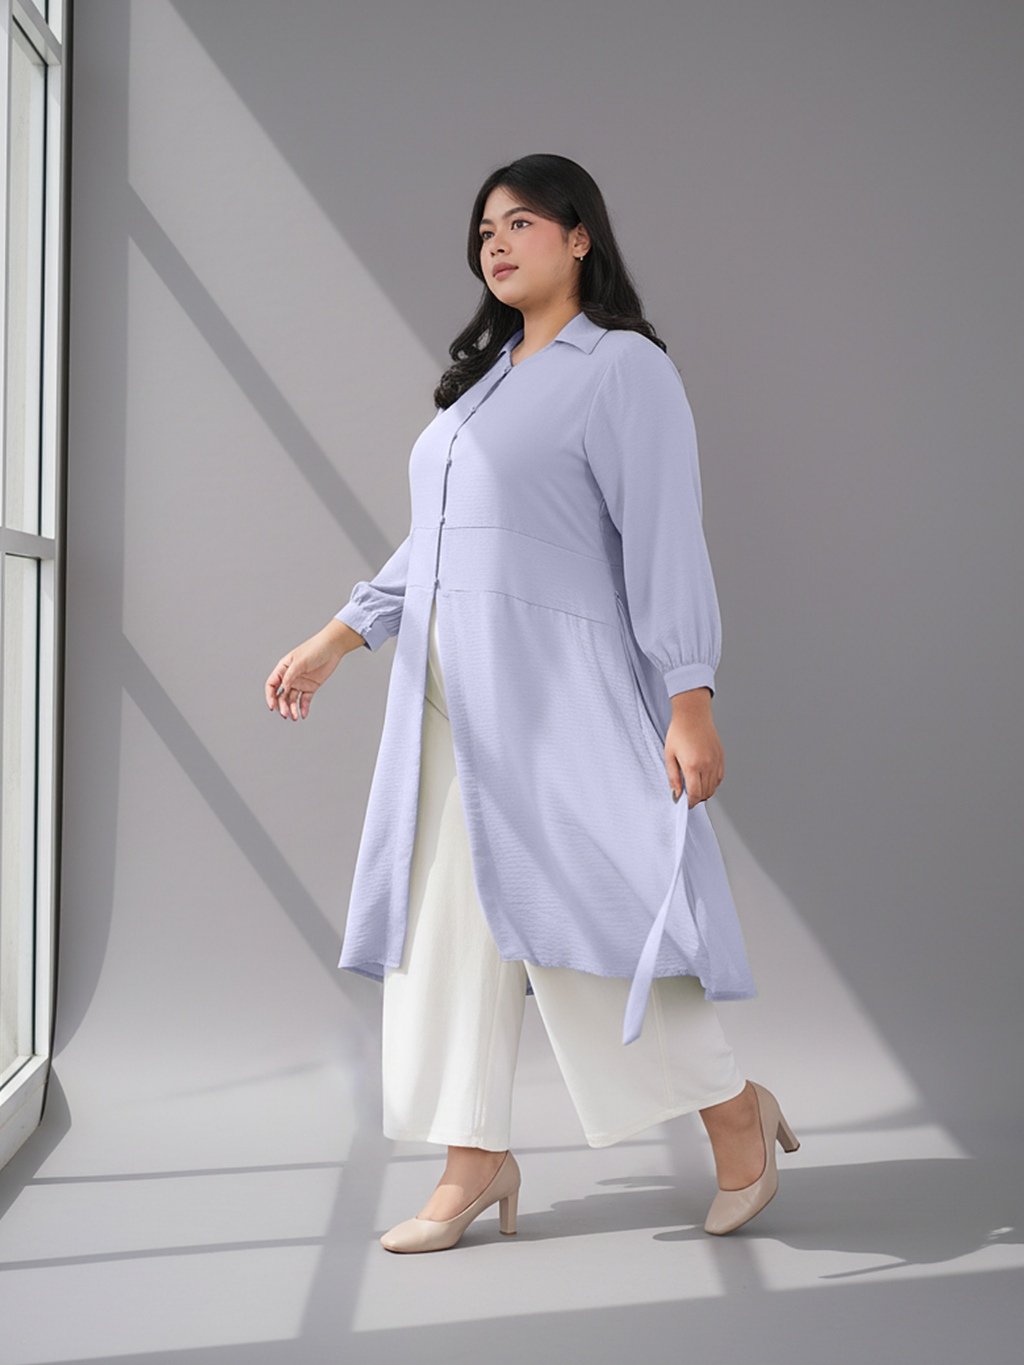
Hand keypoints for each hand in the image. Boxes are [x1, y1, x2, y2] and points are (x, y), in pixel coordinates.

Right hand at [264, 622, 358, 719]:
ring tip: (295, 717)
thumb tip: (283, 688)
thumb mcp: (300, 662)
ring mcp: (300, 683)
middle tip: (286, 714)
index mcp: (283, 669)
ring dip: (292, 709)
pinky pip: (305, 700)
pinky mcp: (311, 687)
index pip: (271, 685)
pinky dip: (303, 708)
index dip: (270, 696)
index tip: (272, 707)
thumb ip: (290, 675)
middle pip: (281, 695)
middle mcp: (290, 677)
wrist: (332, 648)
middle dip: (282, 706)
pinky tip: (303, 715)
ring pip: (292, 700)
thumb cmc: (314, 649)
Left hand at [664, 691, 722, 806]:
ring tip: (695, 786)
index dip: (690, 802)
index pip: (695, 794)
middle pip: (706, 793)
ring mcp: (716, 761)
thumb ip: (673, 777)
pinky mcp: (721, 757)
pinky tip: (703, 779)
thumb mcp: (669, 755)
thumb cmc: (679, 732)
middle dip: (696, 798)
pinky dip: (712, 783)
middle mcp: (707, 765)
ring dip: (705, 792)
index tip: (685, 804)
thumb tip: (676, 794)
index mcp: (693, 765)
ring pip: (714, 787)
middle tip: (688, 795)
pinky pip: (719, 778)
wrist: (693, 715)